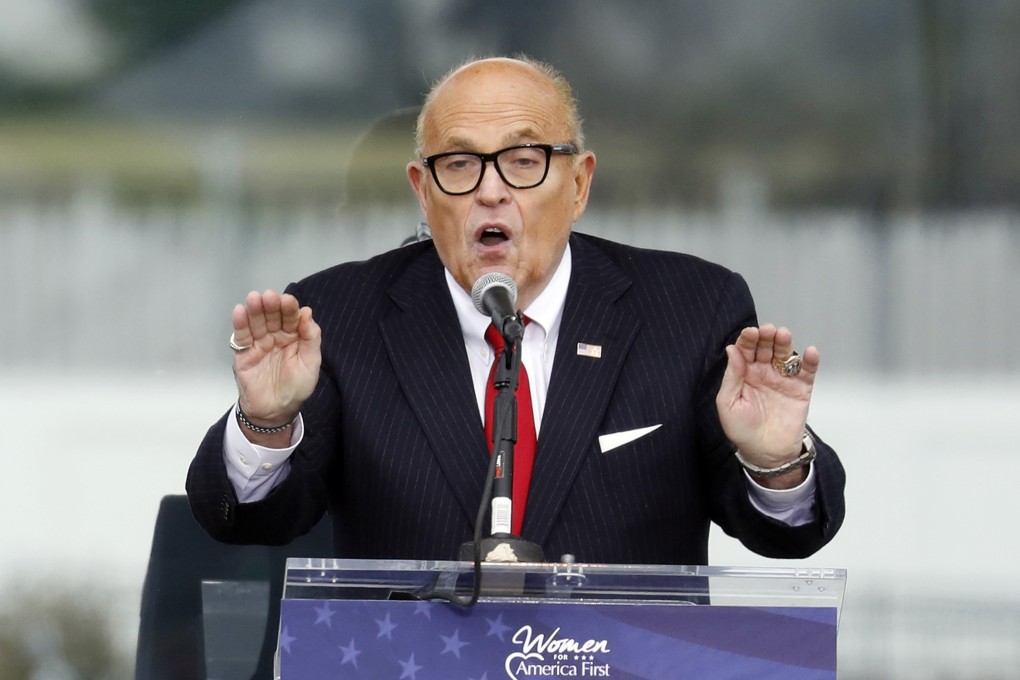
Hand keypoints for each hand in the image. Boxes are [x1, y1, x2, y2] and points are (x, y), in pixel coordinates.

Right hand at [231, 290, 320, 436]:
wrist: (276, 411)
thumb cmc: (297, 387)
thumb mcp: (311, 362)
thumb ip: (311, 338)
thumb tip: (307, 312)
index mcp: (294, 336)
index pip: (291, 317)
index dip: (289, 308)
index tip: (288, 301)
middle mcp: (276, 336)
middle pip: (272, 316)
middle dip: (271, 306)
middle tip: (269, 297)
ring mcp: (259, 343)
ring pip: (256, 322)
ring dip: (255, 310)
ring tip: (254, 299)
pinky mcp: (244, 353)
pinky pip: (242, 337)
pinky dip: (240, 324)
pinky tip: (240, 312)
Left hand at [715, 324, 817, 473]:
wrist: (766, 453)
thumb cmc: (742, 430)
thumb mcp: (728, 403)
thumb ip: (732, 377)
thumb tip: (732, 350)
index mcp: (744, 373)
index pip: (746, 350)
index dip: (748, 340)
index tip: (750, 333)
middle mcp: (764, 372)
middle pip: (766, 348)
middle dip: (767, 337)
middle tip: (768, 331)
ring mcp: (783, 379)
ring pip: (786, 355)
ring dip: (785, 344)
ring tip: (784, 336)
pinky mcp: (800, 389)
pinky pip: (806, 372)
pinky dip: (810, 361)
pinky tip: (809, 352)